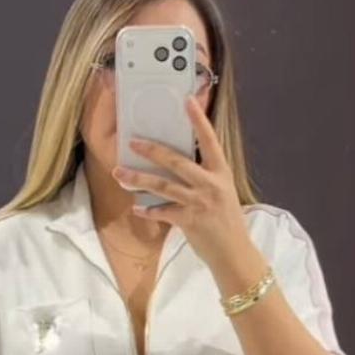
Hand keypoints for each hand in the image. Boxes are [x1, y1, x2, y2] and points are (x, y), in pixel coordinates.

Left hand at [111, 95, 250, 272]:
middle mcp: (210, 184)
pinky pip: (163, 212)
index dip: (198, 120)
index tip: (186, 101)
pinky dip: (148, 211)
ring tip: (120, 174)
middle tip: (133, 142)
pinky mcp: (189, 220)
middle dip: (152, 151)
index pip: (210, 140)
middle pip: (176, 161)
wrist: (234, 253)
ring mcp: (199, 202)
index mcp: (220, 173)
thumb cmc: (227, 222)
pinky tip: (137, 209)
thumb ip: (204, 178)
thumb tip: (178, 166)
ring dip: (138, 179)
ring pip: (163, 186)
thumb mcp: (222, 193)